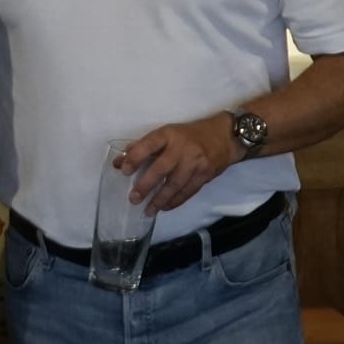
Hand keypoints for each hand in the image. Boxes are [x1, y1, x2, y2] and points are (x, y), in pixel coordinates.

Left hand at [119, 114, 235, 212]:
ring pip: (175, 184)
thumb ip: (143, 146)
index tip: (124, 170)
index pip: (149, 145)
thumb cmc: (188, 135)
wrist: (224, 137)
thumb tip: (120, 162)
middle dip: (146, 185)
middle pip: (161, 169)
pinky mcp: (205, 175)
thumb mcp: (166, 133)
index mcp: (169, 134)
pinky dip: (175, 201)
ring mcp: (195, 163)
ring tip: (148, 210)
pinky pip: (188, 191)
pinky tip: (165, 207)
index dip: (135, 157)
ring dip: (160, 199)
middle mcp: (182, 149)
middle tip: (133, 198)